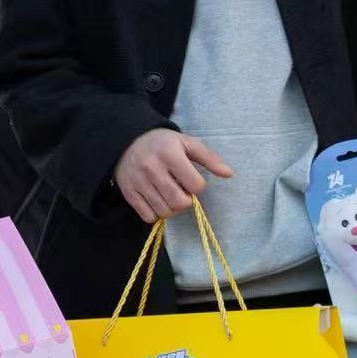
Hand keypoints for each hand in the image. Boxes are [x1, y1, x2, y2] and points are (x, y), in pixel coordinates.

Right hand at [114, 129, 232, 224]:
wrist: (127, 141)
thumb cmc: (163, 144)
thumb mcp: (187, 143)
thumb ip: (209, 158)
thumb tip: (229, 174)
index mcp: (170, 154)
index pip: (195, 185)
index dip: (197, 186)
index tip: (191, 180)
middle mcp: (152, 169)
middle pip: (179, 202)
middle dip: (185, 201)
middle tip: (181, 191)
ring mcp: (138, 182)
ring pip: (164, 212)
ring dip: (172, 208)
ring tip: (169, 195)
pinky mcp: (129, 193)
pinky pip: (148, 216)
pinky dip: (155, 213)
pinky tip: (156, 200)